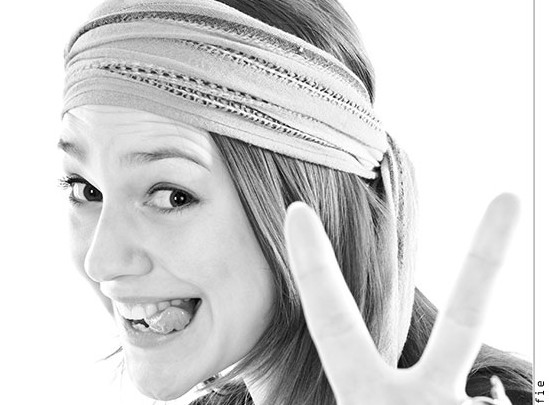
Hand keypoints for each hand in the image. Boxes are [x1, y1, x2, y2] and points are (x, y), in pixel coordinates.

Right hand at [284, 194, 518, 403]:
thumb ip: (363, 396)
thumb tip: (388, 388)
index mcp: (365, 400)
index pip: (333, 322)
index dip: (314, 266)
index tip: (299, 212)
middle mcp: (419, 403)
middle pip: (464, 316)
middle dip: (488, 253)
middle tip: (511, 197)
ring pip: (478, 395)